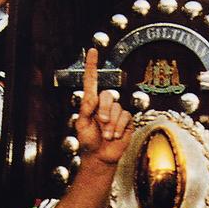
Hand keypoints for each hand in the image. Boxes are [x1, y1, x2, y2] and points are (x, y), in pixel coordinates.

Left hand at [75, 48, 132, 164]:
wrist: (101, 156)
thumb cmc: (88, 141)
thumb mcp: (81, 126)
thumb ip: (85, 110)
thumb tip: (91, 97)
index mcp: (91, 103)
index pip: (92, 81)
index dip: (92, 66)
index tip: (92, 51)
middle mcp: (105, 104)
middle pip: (108, 95)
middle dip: (104, 111)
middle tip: (101, 124)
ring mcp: (117, 112)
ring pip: (117, 108)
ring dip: (111, 125)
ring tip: (107, 135)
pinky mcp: (127, 120)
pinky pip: (126, 117)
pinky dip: (119, 127)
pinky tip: (116, 135)